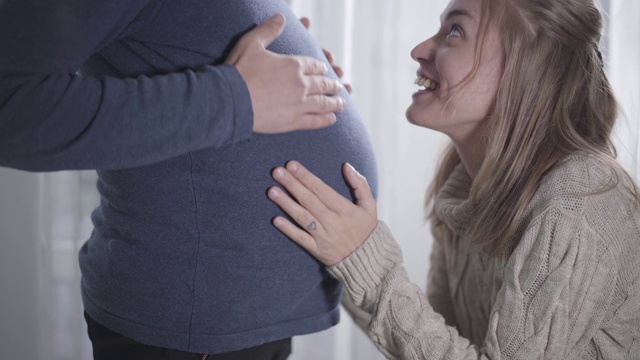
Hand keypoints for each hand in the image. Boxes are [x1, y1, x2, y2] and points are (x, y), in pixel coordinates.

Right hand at [225, 14, 344, 133]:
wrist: (230, 100)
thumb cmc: (239, 71)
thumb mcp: (252, 43)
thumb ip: (269, 30)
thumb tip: (281, 17)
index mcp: (294, 65)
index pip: (315, 65)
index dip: (321, 67)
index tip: (325, 70)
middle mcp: (301, 84)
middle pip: (323, 84)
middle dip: (332, 85)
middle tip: (338, 87)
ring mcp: (300, 104)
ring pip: (324, 103)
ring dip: (335, 102)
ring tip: (341, 103)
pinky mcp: (294, 121)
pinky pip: (316, 121)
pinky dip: (326, 120)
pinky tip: (332, 119)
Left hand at [268, 161, 377, 265]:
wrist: (368, 261)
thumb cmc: (366, 229)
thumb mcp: (370, 205)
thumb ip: (360, 184)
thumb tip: (346, 166)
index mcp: (345, 209)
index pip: (321, 189)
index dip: (306, 177)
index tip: (292, 165)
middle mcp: (332, 221)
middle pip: (309, 200)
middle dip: (292, 184)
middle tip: (277, 171)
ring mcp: (324, 236)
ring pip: (302, 217)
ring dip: (286, 203)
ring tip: (272, 191)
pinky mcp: (317, 249)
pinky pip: (300, 238)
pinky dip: (288, 229)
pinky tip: (275, 219)